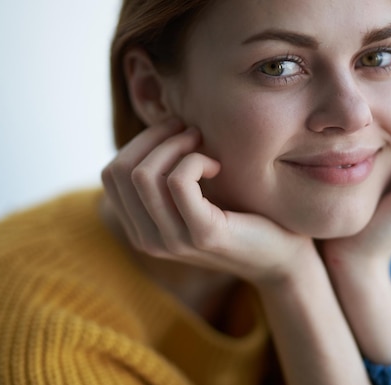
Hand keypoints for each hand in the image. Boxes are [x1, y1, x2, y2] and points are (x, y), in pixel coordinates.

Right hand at [101, 118, 318, 283]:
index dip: (139, 142)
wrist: (280, 256)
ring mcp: (172, 241)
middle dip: (154, 138)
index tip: (174, 133)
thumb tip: (155, 121)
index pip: (110, 174)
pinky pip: (178, 181)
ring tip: (204, 144)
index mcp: (140, 229)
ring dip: (175, 145)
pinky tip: (217, 167)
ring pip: (143, 174)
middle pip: (120, 170)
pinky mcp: (202, 235)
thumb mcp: (192, 195)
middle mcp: (147, 240)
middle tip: (190, 132)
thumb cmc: (238, 216)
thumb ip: (165, 173)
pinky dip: (196, 160)